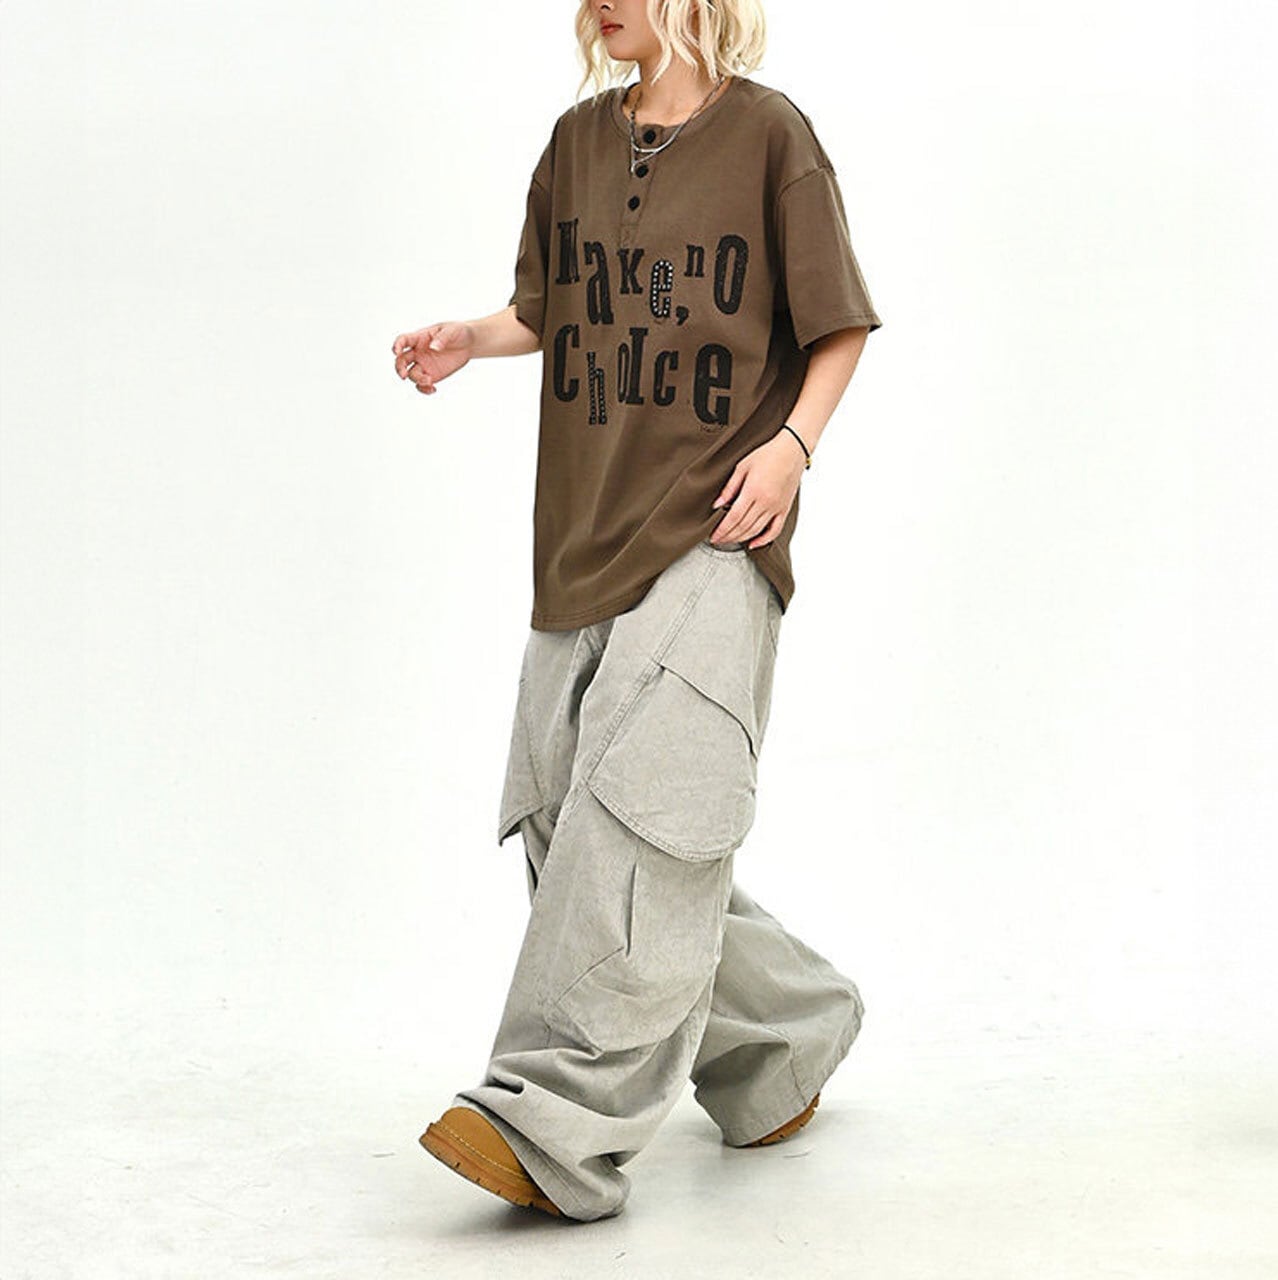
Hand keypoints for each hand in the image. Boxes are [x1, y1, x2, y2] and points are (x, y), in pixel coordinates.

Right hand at [391, 322, 474, 394]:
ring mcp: (424, 365)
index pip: (403, 340)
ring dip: (417, 380)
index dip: (397, 345)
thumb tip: (434, 347)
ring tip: (429, 382)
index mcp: (419, 338)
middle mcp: (418, 352)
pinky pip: (422, 385)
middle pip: (401, 361)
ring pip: (412, 375)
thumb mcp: (451, 331)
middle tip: (404, 376)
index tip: (396, 352)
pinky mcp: (432, 375)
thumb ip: (442, 338)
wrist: (469, 343)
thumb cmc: (457, 332)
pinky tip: (433, 390)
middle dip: (399, 369)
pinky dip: (424, 389)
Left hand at [709, 430, 807, 547]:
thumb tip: (717, 505)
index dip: (722, 530)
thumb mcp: (742, 467)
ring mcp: (776, 508)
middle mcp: (766, 502)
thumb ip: (729, 488)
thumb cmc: (768, 454)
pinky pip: (774, 530)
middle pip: (743, 527)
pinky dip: (763, 540)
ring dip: (741, 539)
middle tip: (718, 540)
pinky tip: (753, 544)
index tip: (713, 536)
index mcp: (753, 491)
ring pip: (756, 531)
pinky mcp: (784, 509)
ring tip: (729, 541)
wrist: (792, 451)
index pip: (733, 517)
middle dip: (728, 537)